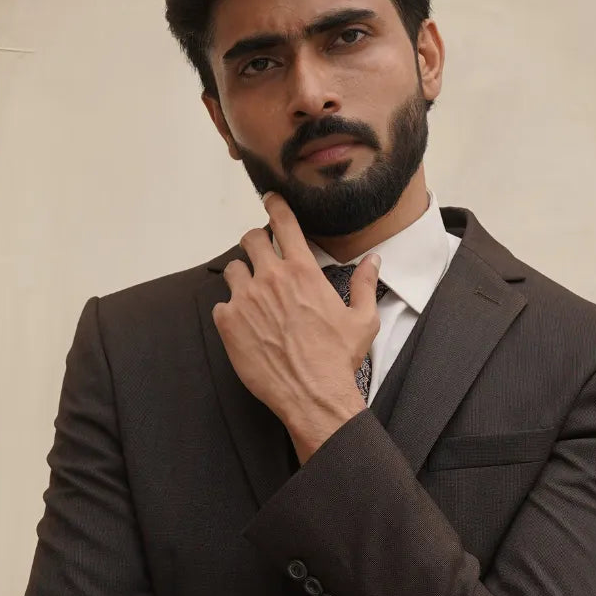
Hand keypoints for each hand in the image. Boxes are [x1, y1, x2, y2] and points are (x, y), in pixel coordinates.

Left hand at [212, 192, 378, 452]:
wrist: (312, 395)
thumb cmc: (338, 359)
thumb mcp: (362, 320)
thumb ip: (366, 284)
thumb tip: (373, 261)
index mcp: (304, 272)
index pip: (284, 223)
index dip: (275, 205)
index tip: (270, 199)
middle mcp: (271, 279)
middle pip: (251, 239)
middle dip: (256, 243)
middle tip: (262, 256)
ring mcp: (246, 300)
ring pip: (234, 270)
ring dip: (243, 277)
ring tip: (254, 297)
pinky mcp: (228, 323)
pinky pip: (221, 304)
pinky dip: (231, 311)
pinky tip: (246, 326)